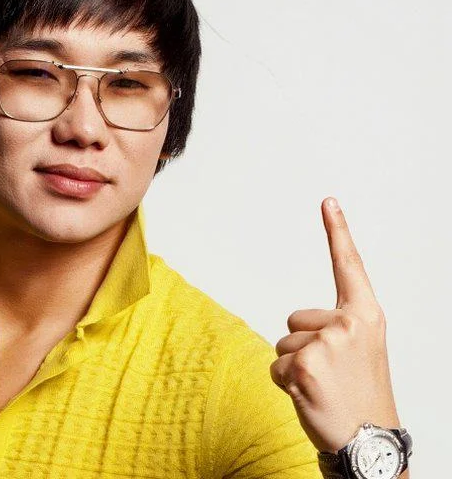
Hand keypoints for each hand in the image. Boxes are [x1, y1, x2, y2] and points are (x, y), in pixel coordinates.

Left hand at [269, 197, 400, 452]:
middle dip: (303, 348)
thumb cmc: (362, 397)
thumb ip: (337, 329)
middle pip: (294, 320)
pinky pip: (275, 367)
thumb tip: (296, 326)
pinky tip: (312, 397)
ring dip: (295, 368)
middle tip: (331, 376)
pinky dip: (286, 384)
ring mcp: (326, 343)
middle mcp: (348, 324)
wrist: (369, 443)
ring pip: (283, 346)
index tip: (327, 200)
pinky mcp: (304, 365)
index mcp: (366, 316)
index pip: (348, 267)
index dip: (337, 232)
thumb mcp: (361, 353)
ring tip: (324, 388)